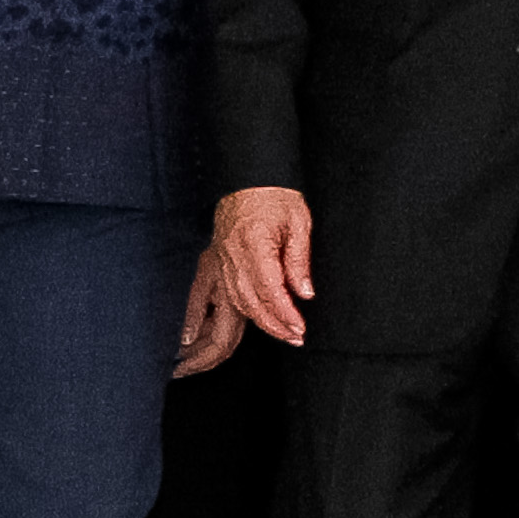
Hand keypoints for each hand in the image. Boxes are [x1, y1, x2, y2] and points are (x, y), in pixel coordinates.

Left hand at [175, 246, 246, 375]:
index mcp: (231, 306)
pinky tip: (190, 336)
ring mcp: (237, 303)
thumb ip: (195, 309)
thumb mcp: (202, 275)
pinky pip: (222, 322)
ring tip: (178, 357)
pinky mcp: (233, 295)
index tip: (179, 370)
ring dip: (202, 349)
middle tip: (176, 370)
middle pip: (222, 347)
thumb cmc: (222, 243)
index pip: (219, 345)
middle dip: (200, 362)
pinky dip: (204, 333)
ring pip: (222, 337)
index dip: (200, 362)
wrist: (247, 219)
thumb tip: (186, 340)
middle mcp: (238, 308)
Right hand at [214, 186, 314, 346]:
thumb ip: (299, 261)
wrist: (247, 180)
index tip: (299, 327)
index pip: (270, 289)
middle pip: (251, 302)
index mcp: (253, 242)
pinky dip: (221, 316)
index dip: (285, 313)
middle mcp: (232, 256)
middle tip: (295, 337)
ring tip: (280, 333)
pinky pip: (214, 296)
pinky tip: (223, 330)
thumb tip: (304, 293)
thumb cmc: (274, 196)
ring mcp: (220, 261)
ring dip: (257, 323)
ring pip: (235, 303)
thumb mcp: (299, 222)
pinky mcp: (215, 264)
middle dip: (274, 325)